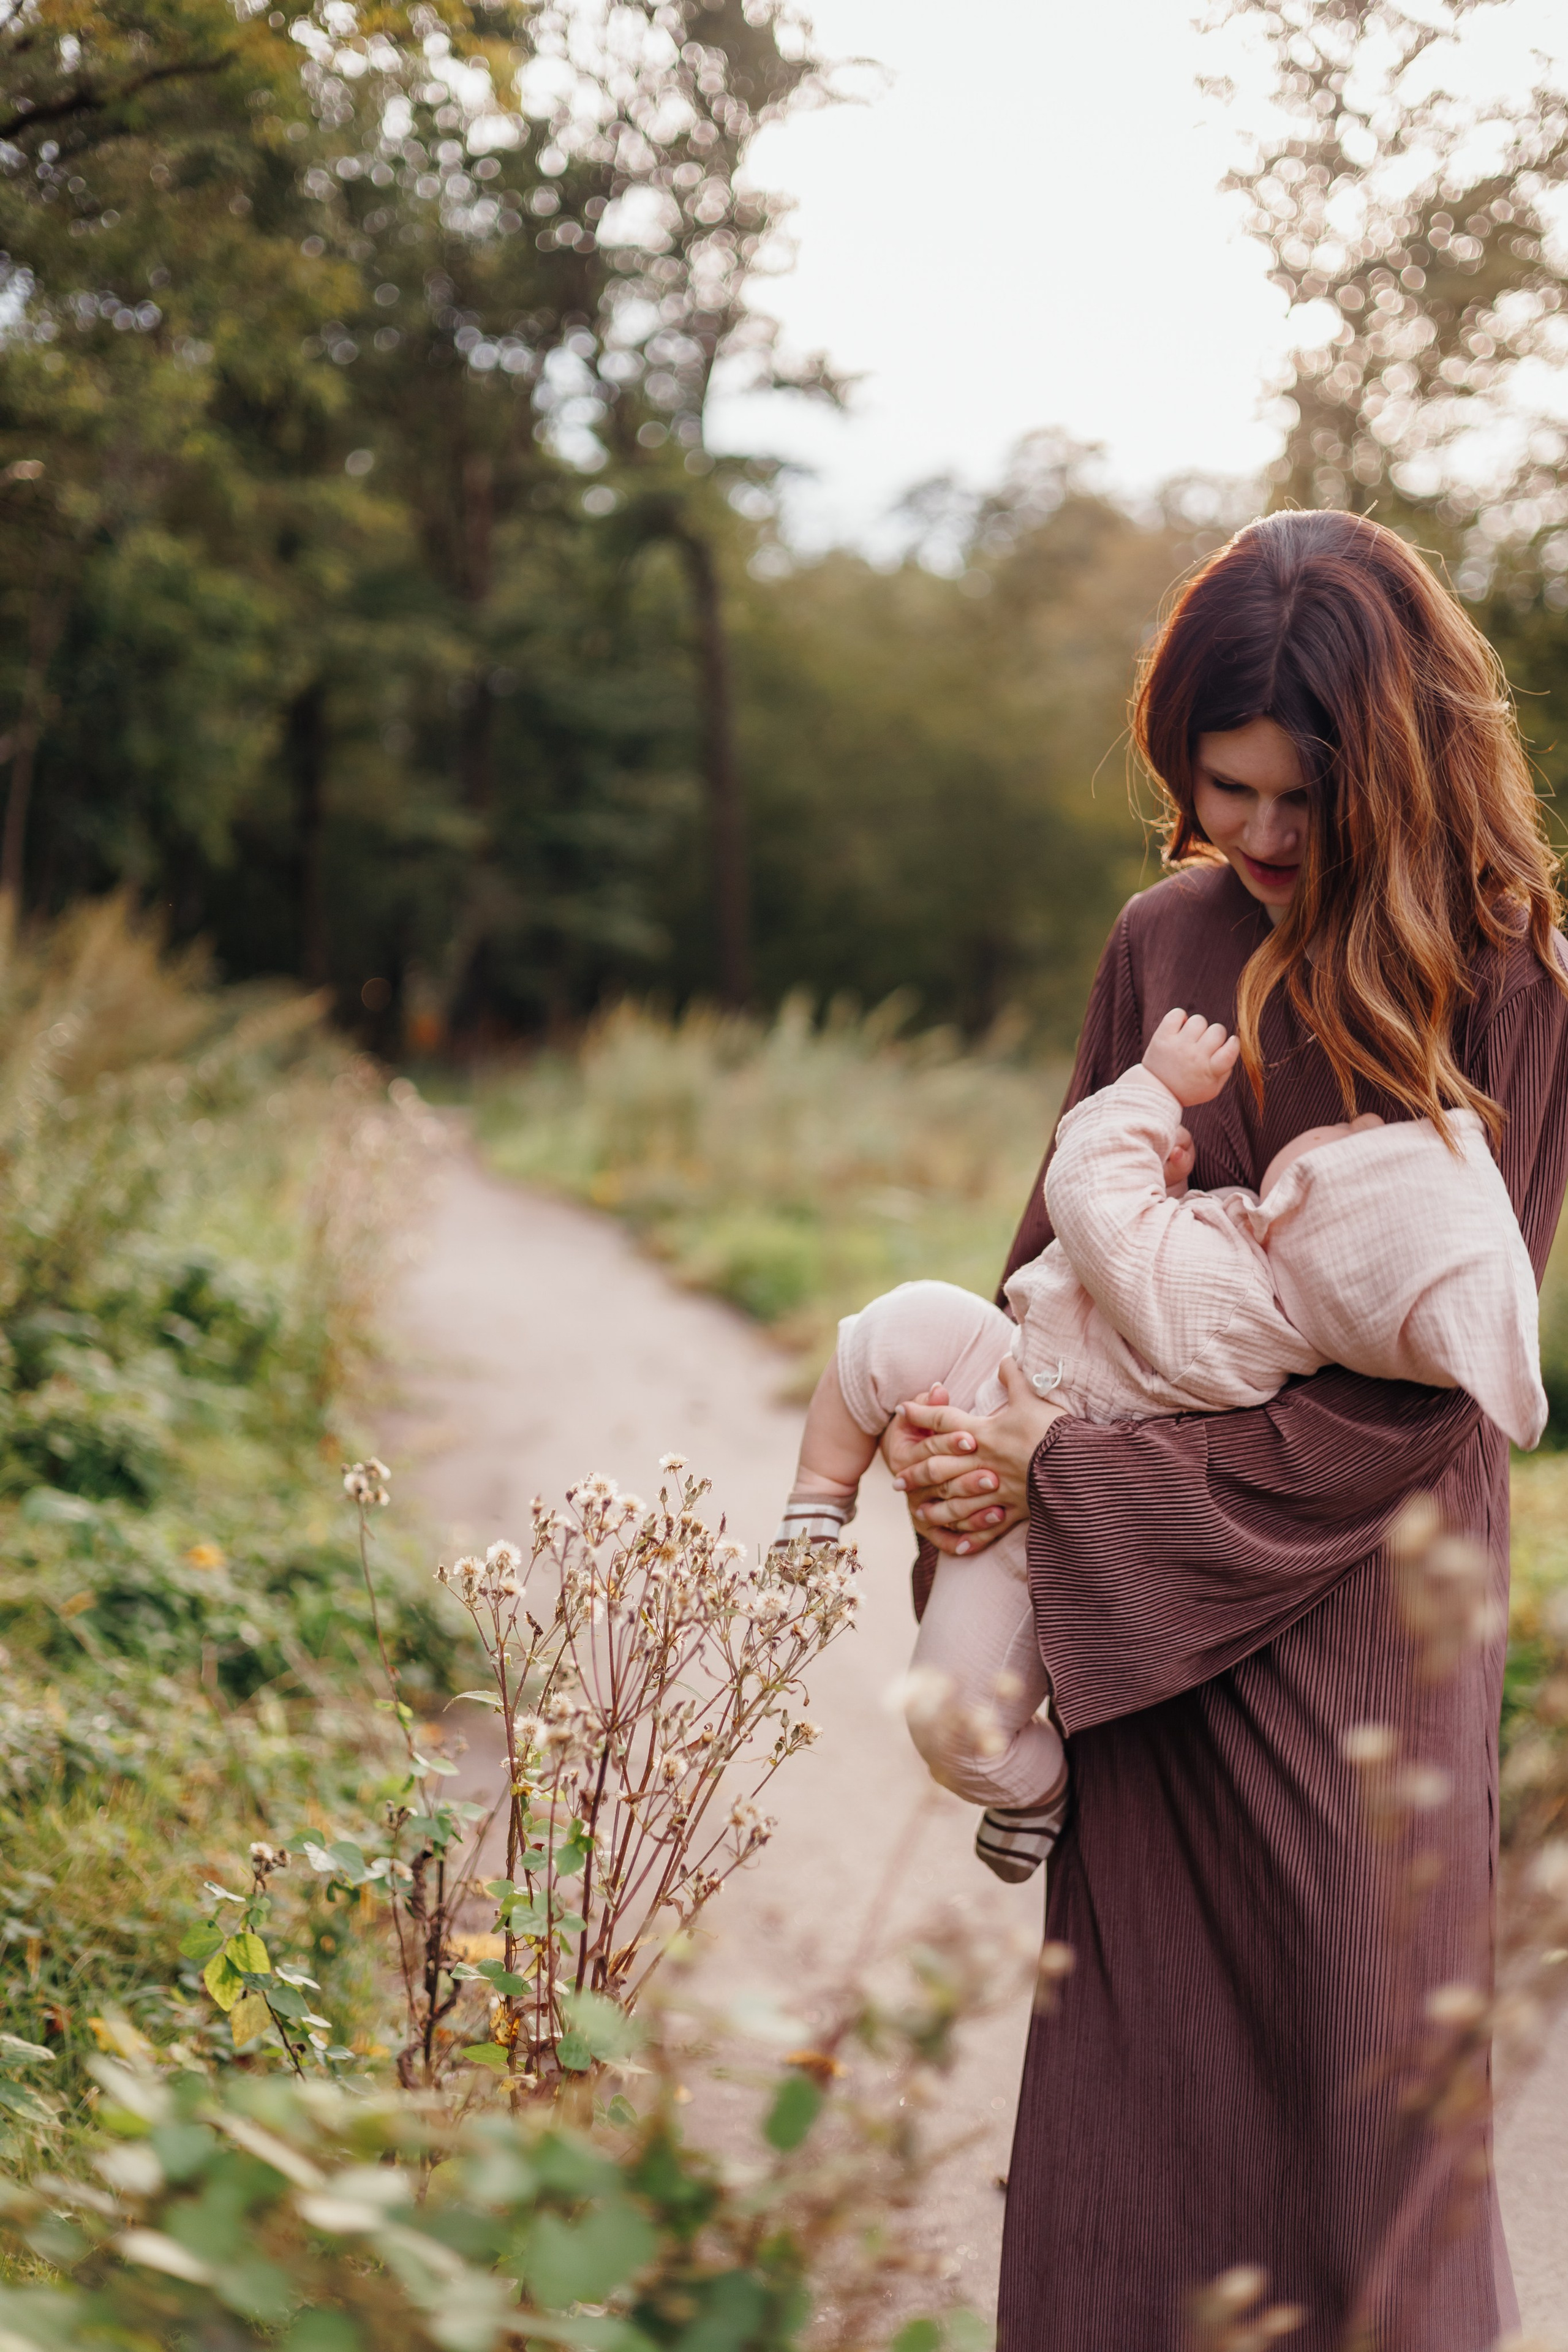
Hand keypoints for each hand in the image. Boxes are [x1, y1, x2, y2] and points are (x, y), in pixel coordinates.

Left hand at [882, 1357, 1067, 1554]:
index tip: (901, 1410)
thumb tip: (1005, 1358)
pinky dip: (971, 1537)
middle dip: (915, 1472)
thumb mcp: (1034, 1397)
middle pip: (938, 1467)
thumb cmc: (1055, 1430)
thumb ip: (1016, 1377)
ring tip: (918, 1513)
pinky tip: (957, 1545)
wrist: (1082, 1466)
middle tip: (896, 1480)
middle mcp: (983, 1463)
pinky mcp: (1015, 1511)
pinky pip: (987, 1528)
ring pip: (955, 1502)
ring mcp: (997, 1490)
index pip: (943, 1421)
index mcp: (985, 1434)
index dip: (920, 1413)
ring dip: (935, 1508)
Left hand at [1143, 1008, 1240, 1108]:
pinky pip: (1177, 1014)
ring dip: (1197, 1027)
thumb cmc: (1189, 1089)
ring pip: (1199, 1020)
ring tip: (1190, 1038)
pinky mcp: (1163, 1037)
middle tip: (1205, 1045)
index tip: (1229, 1044)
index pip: (1230, 1050)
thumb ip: (1226, 1068)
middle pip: (1217, 1030)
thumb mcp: (1213, 1088)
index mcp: (1210, 1070)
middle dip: (1215, 1035)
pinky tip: (1179, 1029)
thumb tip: (1232, 1044)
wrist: (1156, 1091)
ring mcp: (1178, 1045)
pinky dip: (1180, 1017)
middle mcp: (1195, 1056)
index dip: (1233, 1043)